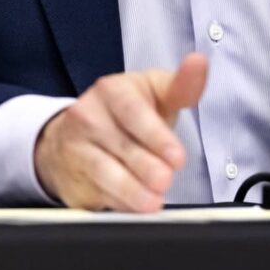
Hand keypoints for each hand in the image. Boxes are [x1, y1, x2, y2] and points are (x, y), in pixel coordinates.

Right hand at [33, 53, 207, 211]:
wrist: (76, 134)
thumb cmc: (127, 113)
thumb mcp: (155, 93)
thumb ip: (181, 86)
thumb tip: (199, 62)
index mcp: (113, 90)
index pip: (133, 111)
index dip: (156, 135)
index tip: (177, 157)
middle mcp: (89, 115)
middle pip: (121, 145)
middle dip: (146, 166)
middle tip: (166, 180)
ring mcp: (76, 147)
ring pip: (104, 171)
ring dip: (131, 190)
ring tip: (153, 202)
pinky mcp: (70, 176)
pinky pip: (95, 191)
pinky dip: (118, 202)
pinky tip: (135, 207)